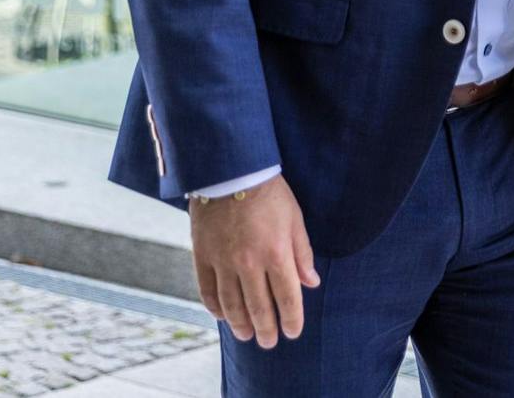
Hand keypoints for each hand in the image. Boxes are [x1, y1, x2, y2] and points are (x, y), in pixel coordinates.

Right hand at [188, 175, 319, 348]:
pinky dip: (216, 307)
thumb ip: (302, 254)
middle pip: (258, 306)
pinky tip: (223, 316)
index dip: (291, 318)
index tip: (293, 332)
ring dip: (240, 324)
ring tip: (247, 335)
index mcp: (276, 252)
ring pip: (232, 304)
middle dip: (266, 328)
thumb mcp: (295, 220)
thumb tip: (311, 283)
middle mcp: (249, 262)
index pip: (286, 296)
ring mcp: (223, 261)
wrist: (231, 172)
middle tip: (269, 343)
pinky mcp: (202, 256)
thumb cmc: (270, 194)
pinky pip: (208, 290)